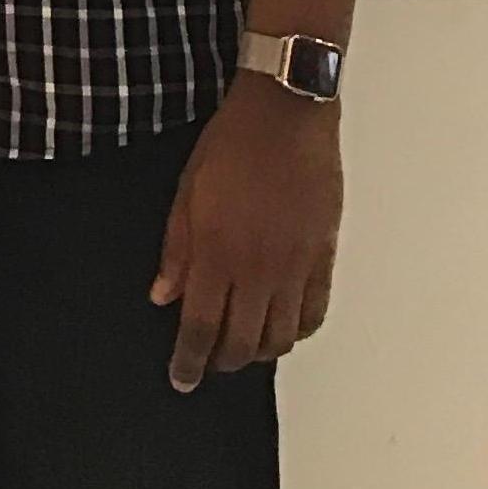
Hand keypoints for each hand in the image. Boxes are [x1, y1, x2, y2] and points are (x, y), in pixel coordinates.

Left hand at [150, 76, 342, 392]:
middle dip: (222, 360)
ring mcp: (295, 265)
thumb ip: (176, 248)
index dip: (189, 360)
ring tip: (245, 344)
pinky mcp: (323, 255)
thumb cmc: (233, 141)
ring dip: (260, 351)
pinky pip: (314, 313)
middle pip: (242, 343)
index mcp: (218, 251)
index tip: (182, 378)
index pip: (201, 327)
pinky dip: (298, 330)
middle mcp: (258, 268)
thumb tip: (163, 296)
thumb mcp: (187, 189)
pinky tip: (284, 326)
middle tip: (210, 360)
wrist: (286, 110)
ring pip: (280, 337)